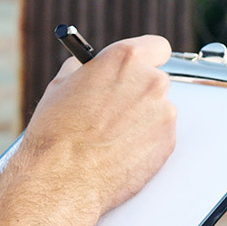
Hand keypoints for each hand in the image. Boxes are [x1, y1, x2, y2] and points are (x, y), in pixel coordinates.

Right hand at [11, 35, 176, 218]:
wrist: (62, 179)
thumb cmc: (57, 133)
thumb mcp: (63, 85)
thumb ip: (90, 69)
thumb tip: (96, 67)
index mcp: (126, 59)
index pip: (157, 46)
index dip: (148, 57)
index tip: (142, 65)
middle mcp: (152, 81)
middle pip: (156, 80)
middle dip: (140, 92)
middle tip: (118, 108)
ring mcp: (165, 112)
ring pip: (159, 109)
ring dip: (143, 118)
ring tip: (112, 136)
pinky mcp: (169, 140)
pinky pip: (161, 134)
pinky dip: (146, 141)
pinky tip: (121, 150)